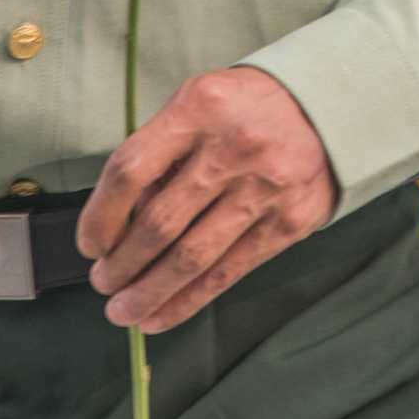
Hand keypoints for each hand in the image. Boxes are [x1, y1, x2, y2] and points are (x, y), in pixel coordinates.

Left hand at [79, 64, 338, 333]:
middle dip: (121, 264)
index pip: (131, 171)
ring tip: (123, 310)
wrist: (330, 106)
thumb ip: (162, 152)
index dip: (100, 216)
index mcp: (200, 109)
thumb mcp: (198, 103)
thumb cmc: (247, 106)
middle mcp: (233, 148)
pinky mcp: (289, 223)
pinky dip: (188, 300)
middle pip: (159, 223)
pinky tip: (160, 315)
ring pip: (191, 258)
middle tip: (102, 283)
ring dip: (148, 292)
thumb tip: (121, 222)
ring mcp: (265, 188)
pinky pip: (228, 272)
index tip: (88, 244)